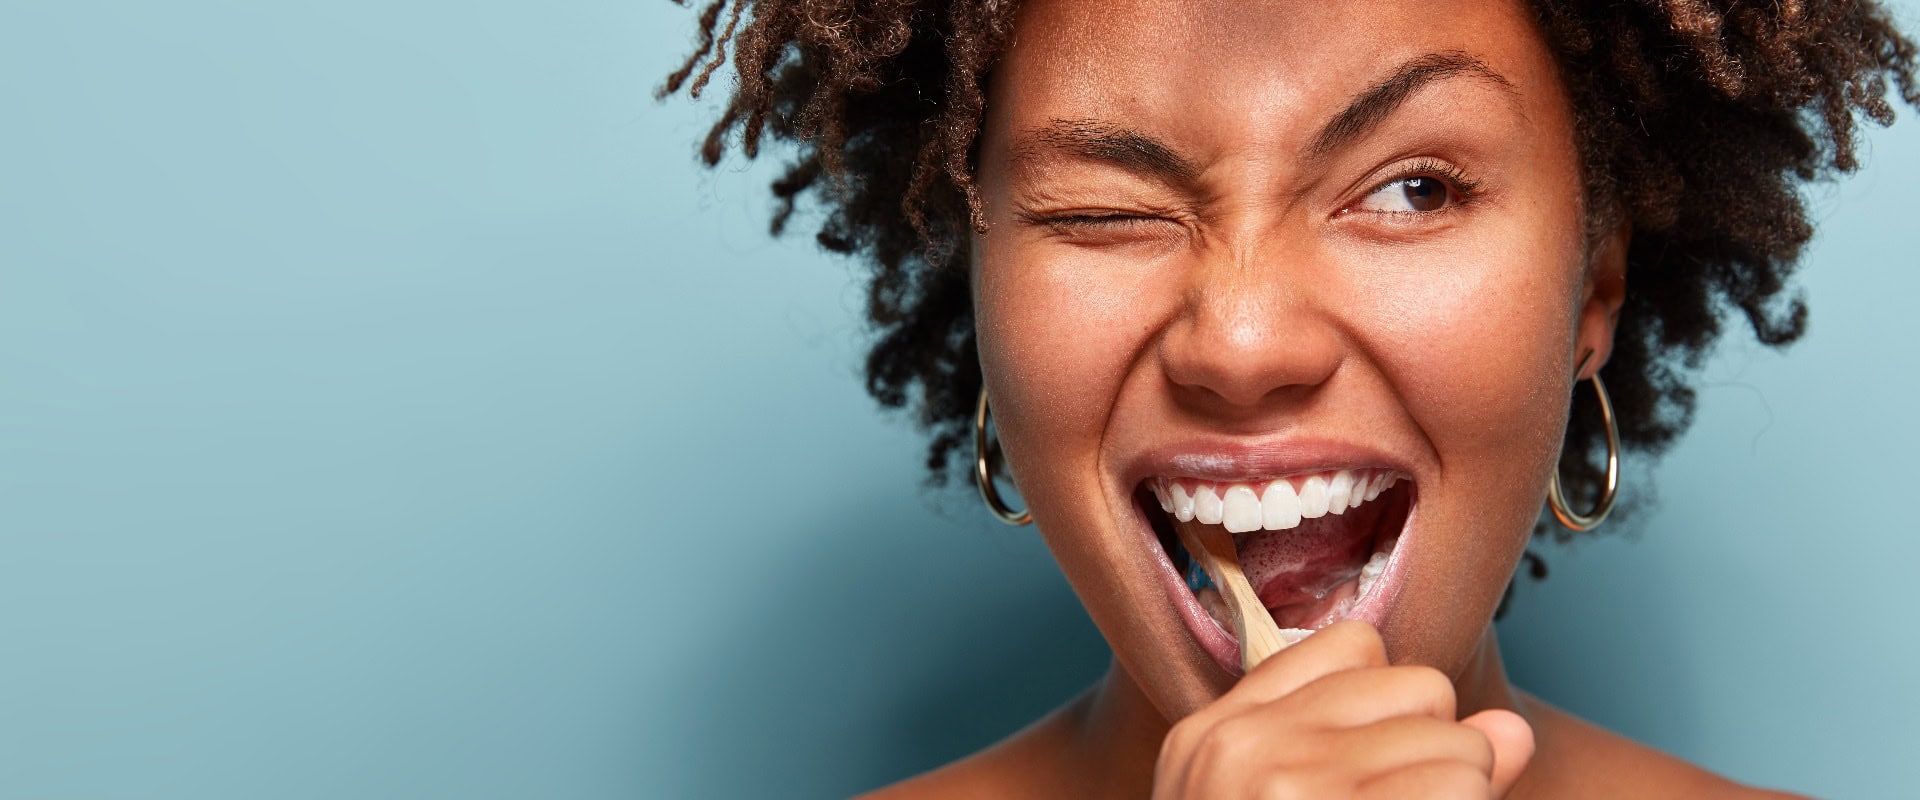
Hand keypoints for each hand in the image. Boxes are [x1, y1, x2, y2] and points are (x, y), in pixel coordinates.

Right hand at [1154, 620, 1534, 797]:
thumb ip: (1393, 766)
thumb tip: (1511, 732)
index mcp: (1212, 736)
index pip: (1351, 646)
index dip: (1390, 712)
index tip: (1374, 775)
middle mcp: (1243, 747)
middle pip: (1420, 684)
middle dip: (1438, 756)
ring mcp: (1286, 784)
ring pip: (1461, 744)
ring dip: (1458, 798)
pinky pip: (1464, 785)